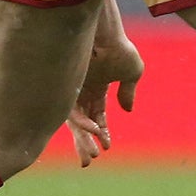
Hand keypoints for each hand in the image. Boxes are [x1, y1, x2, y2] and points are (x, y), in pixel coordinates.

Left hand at [67, 0, 143, 166]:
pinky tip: (95, 130)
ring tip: (91, 155)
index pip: (97, 116)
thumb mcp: (132, 72)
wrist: (105, 34)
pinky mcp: (63, 88)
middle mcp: (81, 91)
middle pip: (81, 124)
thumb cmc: (119, 48)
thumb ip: (128, 92)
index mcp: (96, 88)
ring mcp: (71, 89)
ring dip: (82, 140)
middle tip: (88, 161)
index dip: (102, 132)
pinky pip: (71, 112)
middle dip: (85, 143)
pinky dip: (83, 124)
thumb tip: (126, 110)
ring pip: (73, 122)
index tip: (107, 147)